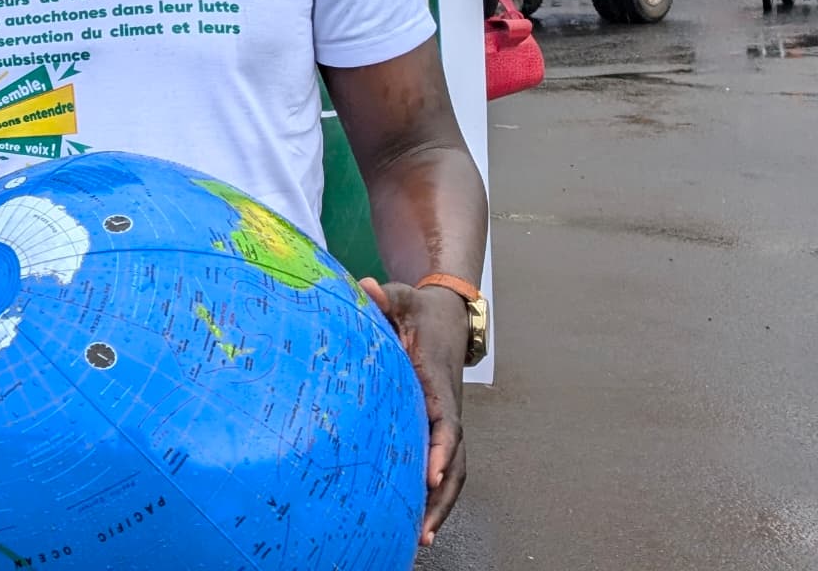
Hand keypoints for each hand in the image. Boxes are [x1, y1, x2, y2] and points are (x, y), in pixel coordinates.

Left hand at [360, 278, 471, 546]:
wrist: (445, 315)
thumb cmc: (419, 311)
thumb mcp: (403, 299)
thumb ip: (388, 296)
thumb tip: (368, 286)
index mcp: (439, 386)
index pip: (446, 423)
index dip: (441, 449)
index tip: (431, 474)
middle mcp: (449, 410)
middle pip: (456, 460)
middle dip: (443, 497)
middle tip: (424, 530)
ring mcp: (445, 422)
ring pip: (452, 470)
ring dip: (439, 504)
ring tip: (420, 538)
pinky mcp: (436, 427)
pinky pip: (440, 465)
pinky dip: (431, 493)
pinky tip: (413, 519)